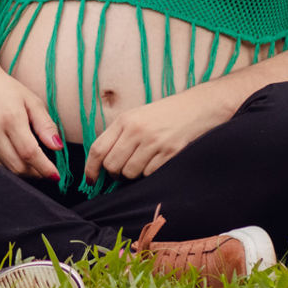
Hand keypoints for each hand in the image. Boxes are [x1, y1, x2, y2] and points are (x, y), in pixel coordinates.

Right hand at [0, 69, 61, 178]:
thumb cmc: (7, 90)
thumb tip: (58, 147)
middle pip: (18, 166)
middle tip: (46, 169)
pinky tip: (17, 160)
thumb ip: (45, 125)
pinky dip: (9, 168)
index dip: (44, 168)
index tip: (56, 175)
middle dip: (36, 173)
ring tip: (33, 165)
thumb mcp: (32, 101)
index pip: (30, 153)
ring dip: (23, 173)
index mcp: (11, 119)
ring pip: (6, 170)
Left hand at [83, 91, 223, 182]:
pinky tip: (158, 161)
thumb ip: (119, 136)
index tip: (90, 180)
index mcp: (124, 120)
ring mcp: (153, 142)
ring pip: (130, 173)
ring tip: (144, 162)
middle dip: (115, 174)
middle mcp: (136, 130)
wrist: (197, 108)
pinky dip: (151, 173)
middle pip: (112, 166)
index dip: (90, 168)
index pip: (98, 149)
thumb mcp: (137, 117)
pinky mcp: (170, 153)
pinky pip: (150, 174)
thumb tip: (102, 164)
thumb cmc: (164, 115)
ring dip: (134, 174)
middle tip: (123, 171)